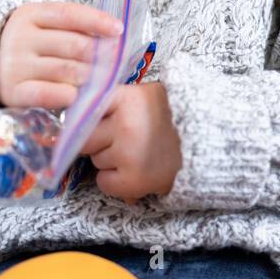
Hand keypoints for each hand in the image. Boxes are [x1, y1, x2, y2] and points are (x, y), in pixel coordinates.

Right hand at [0, 1, 124, 109]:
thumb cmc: (29, 45)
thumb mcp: (43, 26)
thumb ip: (73, 27)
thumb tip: (114, 35)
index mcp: (30, 14)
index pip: (70, 14)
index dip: (97, 21)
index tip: (119, 30)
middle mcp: (20, 37)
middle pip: (74, 45)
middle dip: (101, 55)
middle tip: (115, 63)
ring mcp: (15, 65)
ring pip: (66, 70)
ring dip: (89, 76)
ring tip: (98, 80)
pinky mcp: (13, 91)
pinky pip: (46, 93)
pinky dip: (66, 95)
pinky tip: (75, 95)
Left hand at [79, 81, 181, 205]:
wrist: (209, 144)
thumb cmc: (172, 117)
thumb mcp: (145, 96)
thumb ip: (113, 101)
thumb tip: (70, 114)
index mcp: (127, 98)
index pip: (84, 108)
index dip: (83, 116)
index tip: (86, 122)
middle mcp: (124, 125)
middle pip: (84, 137)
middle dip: (96, 141)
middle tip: (118, 139)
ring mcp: (128, 154)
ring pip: (95, 160)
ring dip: (109, 160)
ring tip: (136, 152)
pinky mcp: (132, 181)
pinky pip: (103, 182)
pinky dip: (115, 181)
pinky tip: (134, 170)